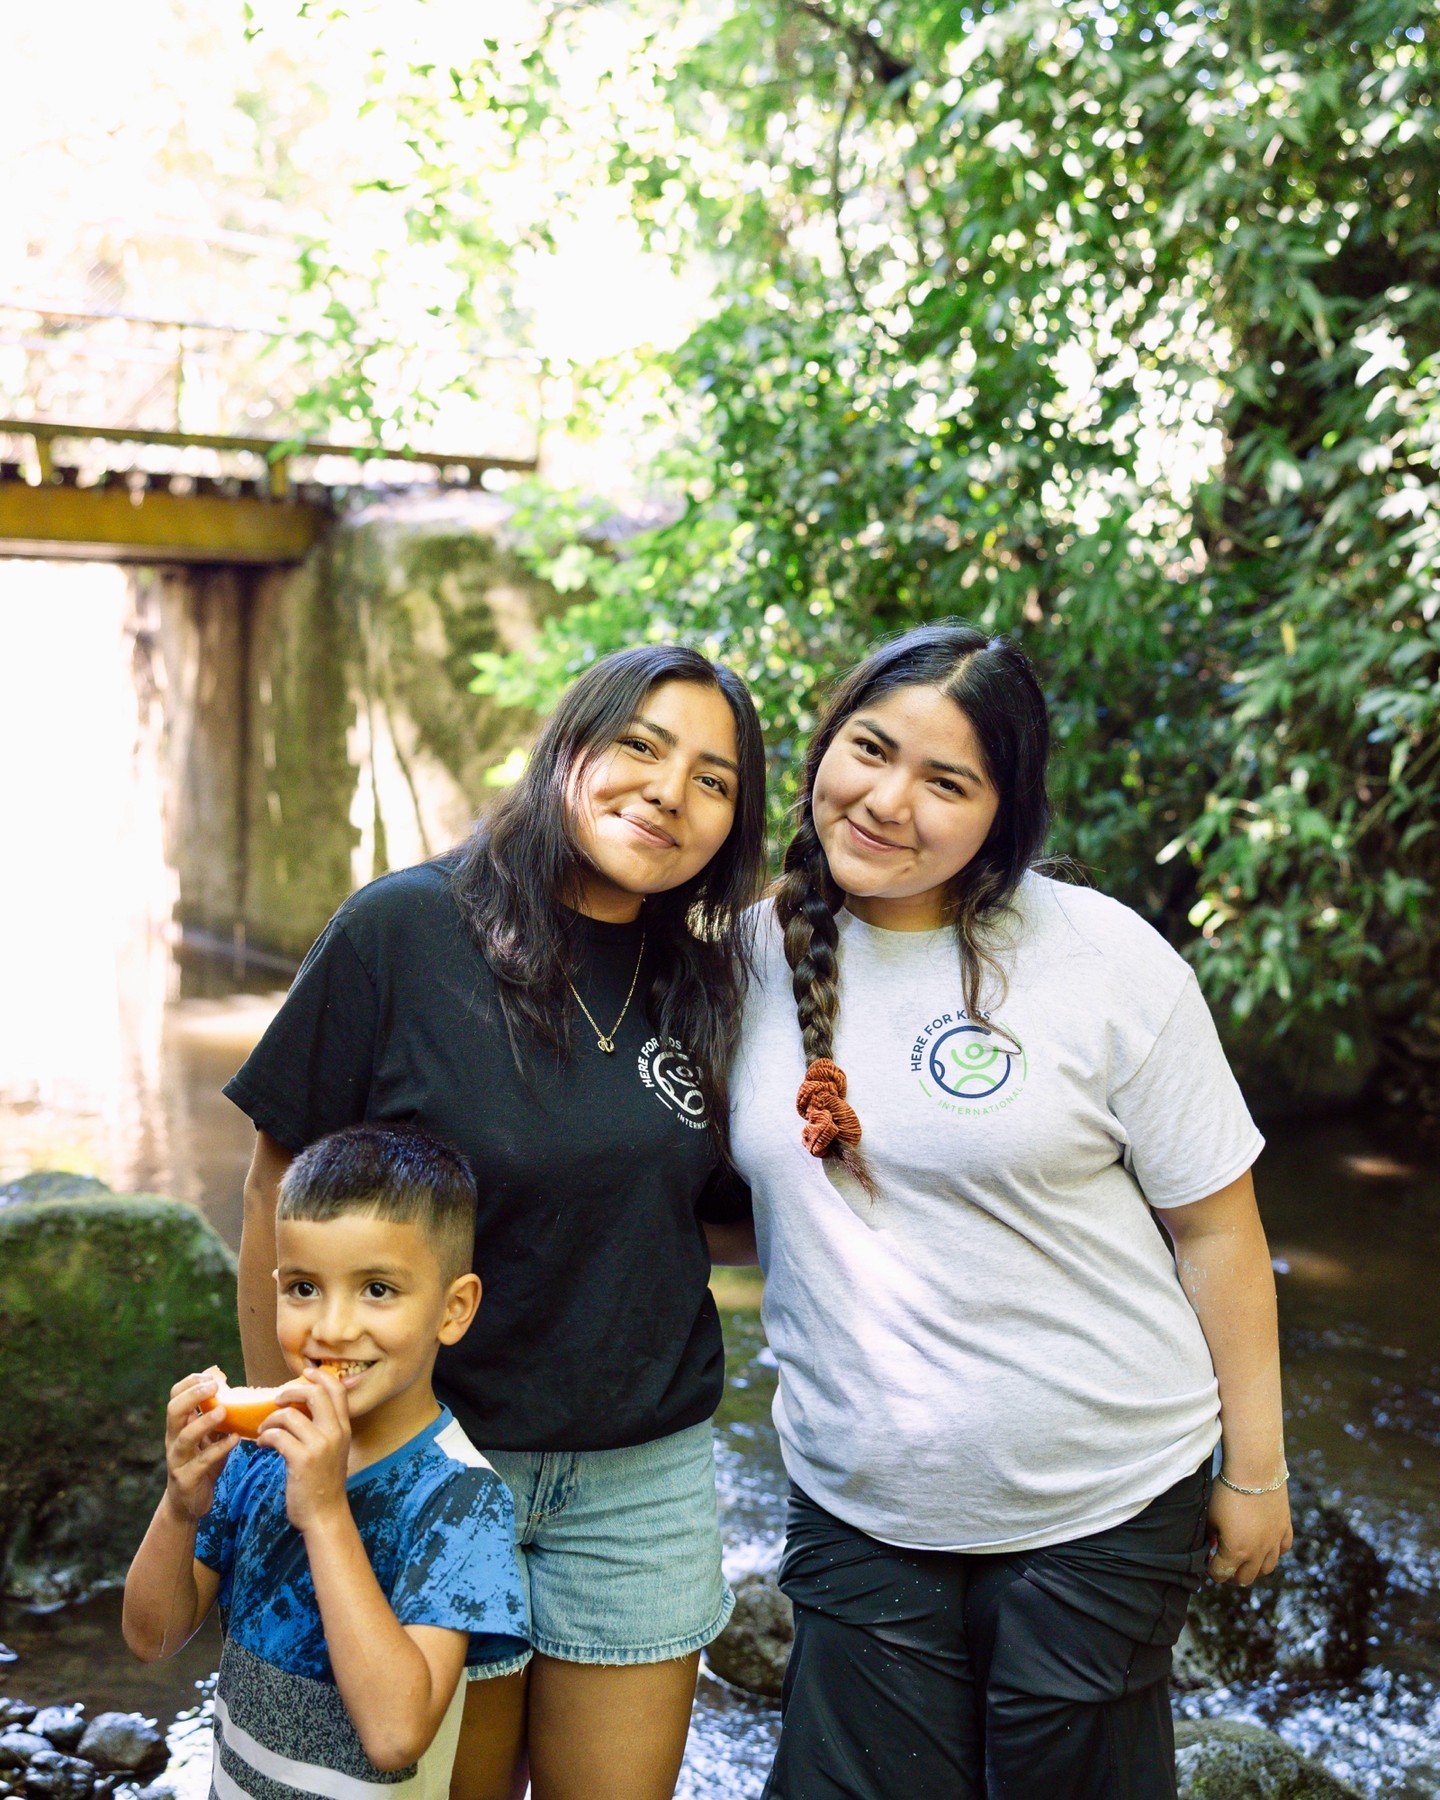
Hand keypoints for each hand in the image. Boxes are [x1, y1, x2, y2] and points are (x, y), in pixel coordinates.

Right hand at [163, 1367, 236, 1522]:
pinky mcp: (186, 1479)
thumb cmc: (202, 1463)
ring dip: (204, 1422)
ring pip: (185, 1437)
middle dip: (193, 1396)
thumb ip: (214, 1415)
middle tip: (215, 1387)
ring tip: (224, 1410)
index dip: (190, 1383)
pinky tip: (235, 1439)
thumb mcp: (208, 1437)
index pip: (175, 1397)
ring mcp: (177, 1460)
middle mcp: (173, 1440)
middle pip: (174, 1411)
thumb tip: (227, 1384)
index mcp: (178, 1426)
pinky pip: (201, 1462)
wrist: (187, 1503)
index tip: (212, 1376)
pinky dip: (219, 1449)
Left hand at [257, 1369, 351, 1533]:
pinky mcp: (302, 1460)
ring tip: (263, 1430)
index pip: (337, 1391)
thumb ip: (325, 1430)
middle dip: (291, 1391)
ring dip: (270, 1419)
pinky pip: (277, 1435)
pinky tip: (262, 1444)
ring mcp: (319, 1446)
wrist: (325, 1515)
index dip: (321, 1376)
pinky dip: (265, 1437)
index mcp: (344, 1429)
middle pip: (315, 1394)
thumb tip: (302, 1410)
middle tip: (278, 1399)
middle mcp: (335, 1433)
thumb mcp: (334, 1452)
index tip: (305, 1373)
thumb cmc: (324, 1484)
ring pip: (290, 1415)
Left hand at [1206, 1480, 1293, 1585]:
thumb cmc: (1227, 1492)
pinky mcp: (1285, 1529)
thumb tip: (1212, 1544)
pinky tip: (1265, 1545)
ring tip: (1245, 1560)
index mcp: (1236, 1551)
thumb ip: (1210, 1535)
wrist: (1254, 1470)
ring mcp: (1274, 1542)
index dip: (1213, 1572)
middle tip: (1226, 1566)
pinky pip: (1282, 1550)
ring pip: (1266, 1569)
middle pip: (1245, 1578)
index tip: (1209, 1564)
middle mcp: (1257, 1552)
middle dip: (1233, 1575)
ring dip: (1254, 1568)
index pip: (1222, 1573)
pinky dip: (1273, 1552)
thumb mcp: (1210, 1515)